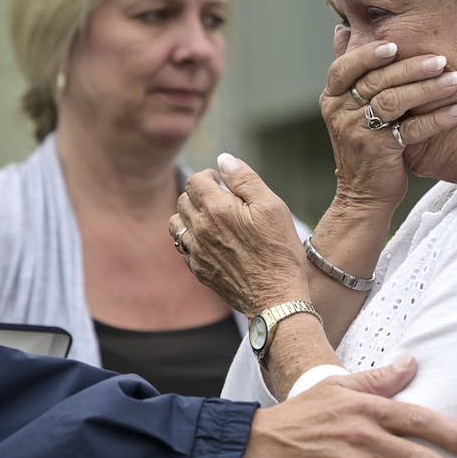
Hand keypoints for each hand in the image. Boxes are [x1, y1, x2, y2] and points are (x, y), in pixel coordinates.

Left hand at [172, 154, 307, 316]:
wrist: (276, 297)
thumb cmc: (279, 250)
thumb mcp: (272, 206)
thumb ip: (245, 179)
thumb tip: (224, 160)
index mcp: (216, 209)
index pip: (195, 180)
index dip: (210, 176)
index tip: (224, 184)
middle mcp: (200, 230)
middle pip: (183, 200)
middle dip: (200, 194)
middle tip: (224, 200)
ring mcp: (196, 253)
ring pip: (176, 224)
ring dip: (190, 216)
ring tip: (213, 219)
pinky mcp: (199, 271)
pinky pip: (183, 248)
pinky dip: (192, 239)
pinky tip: (213, 242)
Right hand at [323, 37, 456, 209]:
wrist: (363, 195)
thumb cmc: (363, 144)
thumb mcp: (348, 108)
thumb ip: (350, 72)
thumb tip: (341, 30)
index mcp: (331, 98)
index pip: (344, 68)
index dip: (368, 54)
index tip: (395, 45)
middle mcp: (340, 113)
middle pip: (377, 81)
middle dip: (411, 68)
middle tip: (440, 59)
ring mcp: (358, 133)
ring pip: (394, 101)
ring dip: (428, 88)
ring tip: (454, 79)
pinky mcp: (381, 151)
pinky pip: (413, 129)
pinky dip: (438, 118)